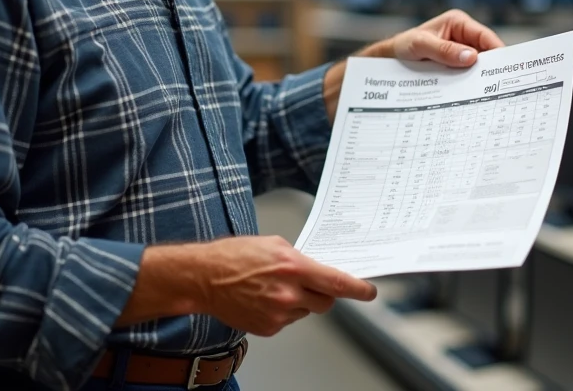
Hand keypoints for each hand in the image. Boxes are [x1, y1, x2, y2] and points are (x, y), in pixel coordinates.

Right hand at [117, 237, 376, 335]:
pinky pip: (289, 320)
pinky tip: (265, 298)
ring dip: (300, 301)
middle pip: (325, 302)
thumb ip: (300, 258)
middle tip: (308, 283)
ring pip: (306, 311)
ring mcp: (279, 314)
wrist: (204, 278)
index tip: (368, 292)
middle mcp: (289, 294)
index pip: (336, 283)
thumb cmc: (233, 257)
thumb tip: (317, 267)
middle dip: (322, 293)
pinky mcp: (268, 328)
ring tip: (274, 287)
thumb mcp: (274, 244)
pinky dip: (283, 311)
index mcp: (294, 268)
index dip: (357, 289)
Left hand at [322, 10, 504, 117]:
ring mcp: (460, 52)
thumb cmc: (403, 46)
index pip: (485, 37)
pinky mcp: (455, 66)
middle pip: (485, 53)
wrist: (389, 60)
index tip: (504, 68)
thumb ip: (444, 51)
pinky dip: (470, 85)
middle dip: (491, 68)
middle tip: (499, 86)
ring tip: (488, 95)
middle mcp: (463, 36)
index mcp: (458, 22)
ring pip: (478, 67)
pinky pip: (467, 75)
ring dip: (480, 79)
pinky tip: (473, 96)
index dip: (497, 52)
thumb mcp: (420, 46)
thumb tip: (471, 57)